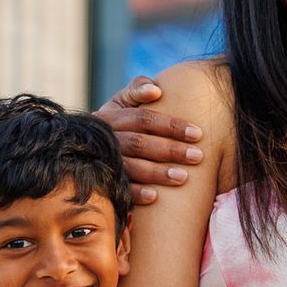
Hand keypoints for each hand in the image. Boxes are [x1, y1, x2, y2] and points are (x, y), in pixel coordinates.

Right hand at [97, 77, 206, 206]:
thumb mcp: (123, 101)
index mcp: (111, 116)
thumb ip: (138, 88)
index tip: (198, 133)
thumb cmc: (121, 120)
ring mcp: (103, 162)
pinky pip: (119, 190)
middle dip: (170, 150)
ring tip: (183, 177)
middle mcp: (106, 139)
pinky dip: (136, 193)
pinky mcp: (103, 184)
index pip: (142, 119)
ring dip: (157, 173)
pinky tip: (155, 197)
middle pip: (139, 143)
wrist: (88, 147)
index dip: (171, 125)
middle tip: (198, 156)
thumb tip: (156, 91)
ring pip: (131, 167)